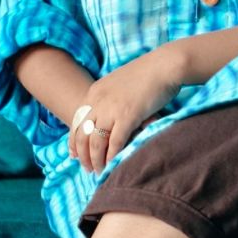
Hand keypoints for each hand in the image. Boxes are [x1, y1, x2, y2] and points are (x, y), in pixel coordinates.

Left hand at [68, 47, 182, 174]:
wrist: (164, 65)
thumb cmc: (148, 74)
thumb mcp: (119, 84)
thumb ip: (109, 99)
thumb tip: (108, 118)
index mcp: (94, 92)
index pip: (76, 121)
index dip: (73, 141)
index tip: (74, 155)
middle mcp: (98, 101)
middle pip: (82, 134)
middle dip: (83, 155)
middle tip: (87, 168)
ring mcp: (111, 109)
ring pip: (95, 142)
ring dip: (96, 160)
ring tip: (99, 171)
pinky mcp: (127, 116)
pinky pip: (115, 143)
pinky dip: (112, 157)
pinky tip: (114, 165)